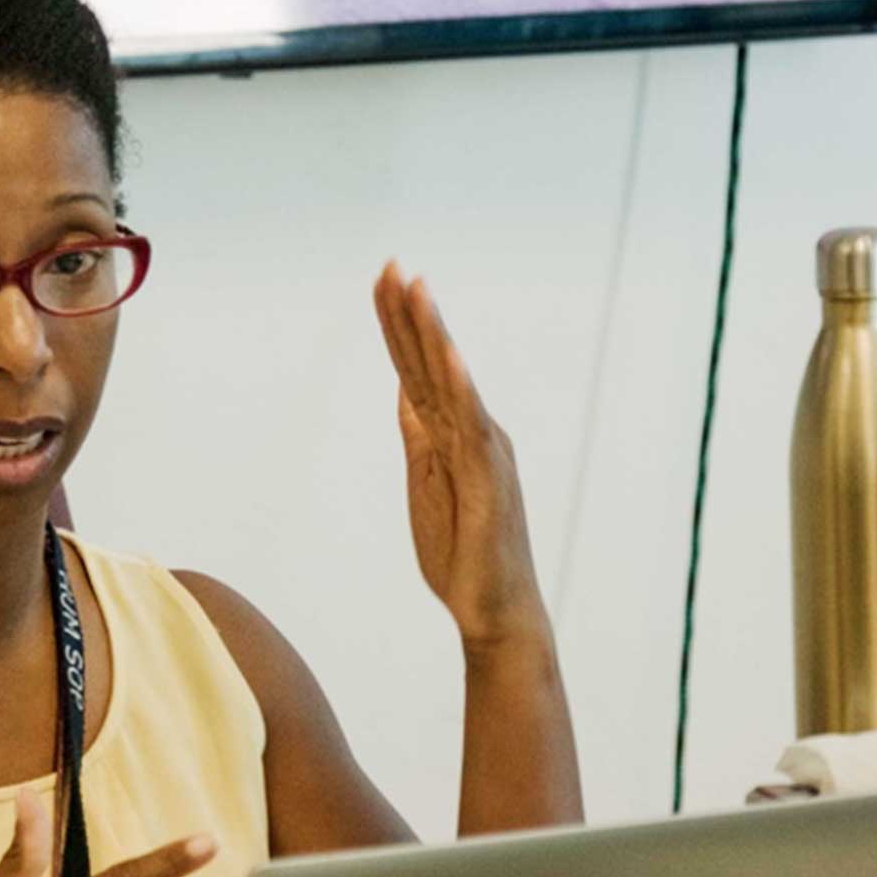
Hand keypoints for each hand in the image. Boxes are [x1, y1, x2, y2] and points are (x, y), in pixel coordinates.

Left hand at [373, 261, 548, 650]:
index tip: (383, 280)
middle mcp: (473, 432)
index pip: (418, 369)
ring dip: (435, 335)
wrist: (494, 612)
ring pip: (453, 382)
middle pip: (432, 363)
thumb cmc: (463, 556)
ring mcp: (484, 453)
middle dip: (410, 314)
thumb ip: (420, 435)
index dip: (399, 325)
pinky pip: (474, 428)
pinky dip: (463, 390)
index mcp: (453, 434)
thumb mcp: (427, 482)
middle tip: (391, 265)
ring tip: (417, 288)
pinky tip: (450, 357)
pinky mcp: (490, 481)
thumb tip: (405, 391)